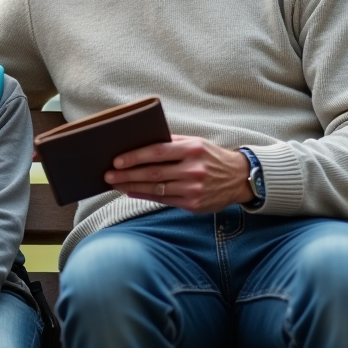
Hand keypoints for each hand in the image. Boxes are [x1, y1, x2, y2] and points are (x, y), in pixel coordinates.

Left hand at [103, 135, 252, 212]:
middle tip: (108, 174)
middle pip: (153, 172)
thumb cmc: (210, 157)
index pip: (157, 152)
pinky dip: (145, 195)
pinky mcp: (194, 204)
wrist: (239, 178)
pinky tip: (131, 192)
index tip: (117, 160)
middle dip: (127, 174)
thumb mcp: (195, 143)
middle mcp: (193, 169)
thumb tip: (140, 143)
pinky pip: (164, 199)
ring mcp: (193, 189)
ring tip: (115, 183)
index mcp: (193, 149)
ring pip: (156, 188)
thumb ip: (171, 142)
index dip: (135, 156)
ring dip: (132, 186)